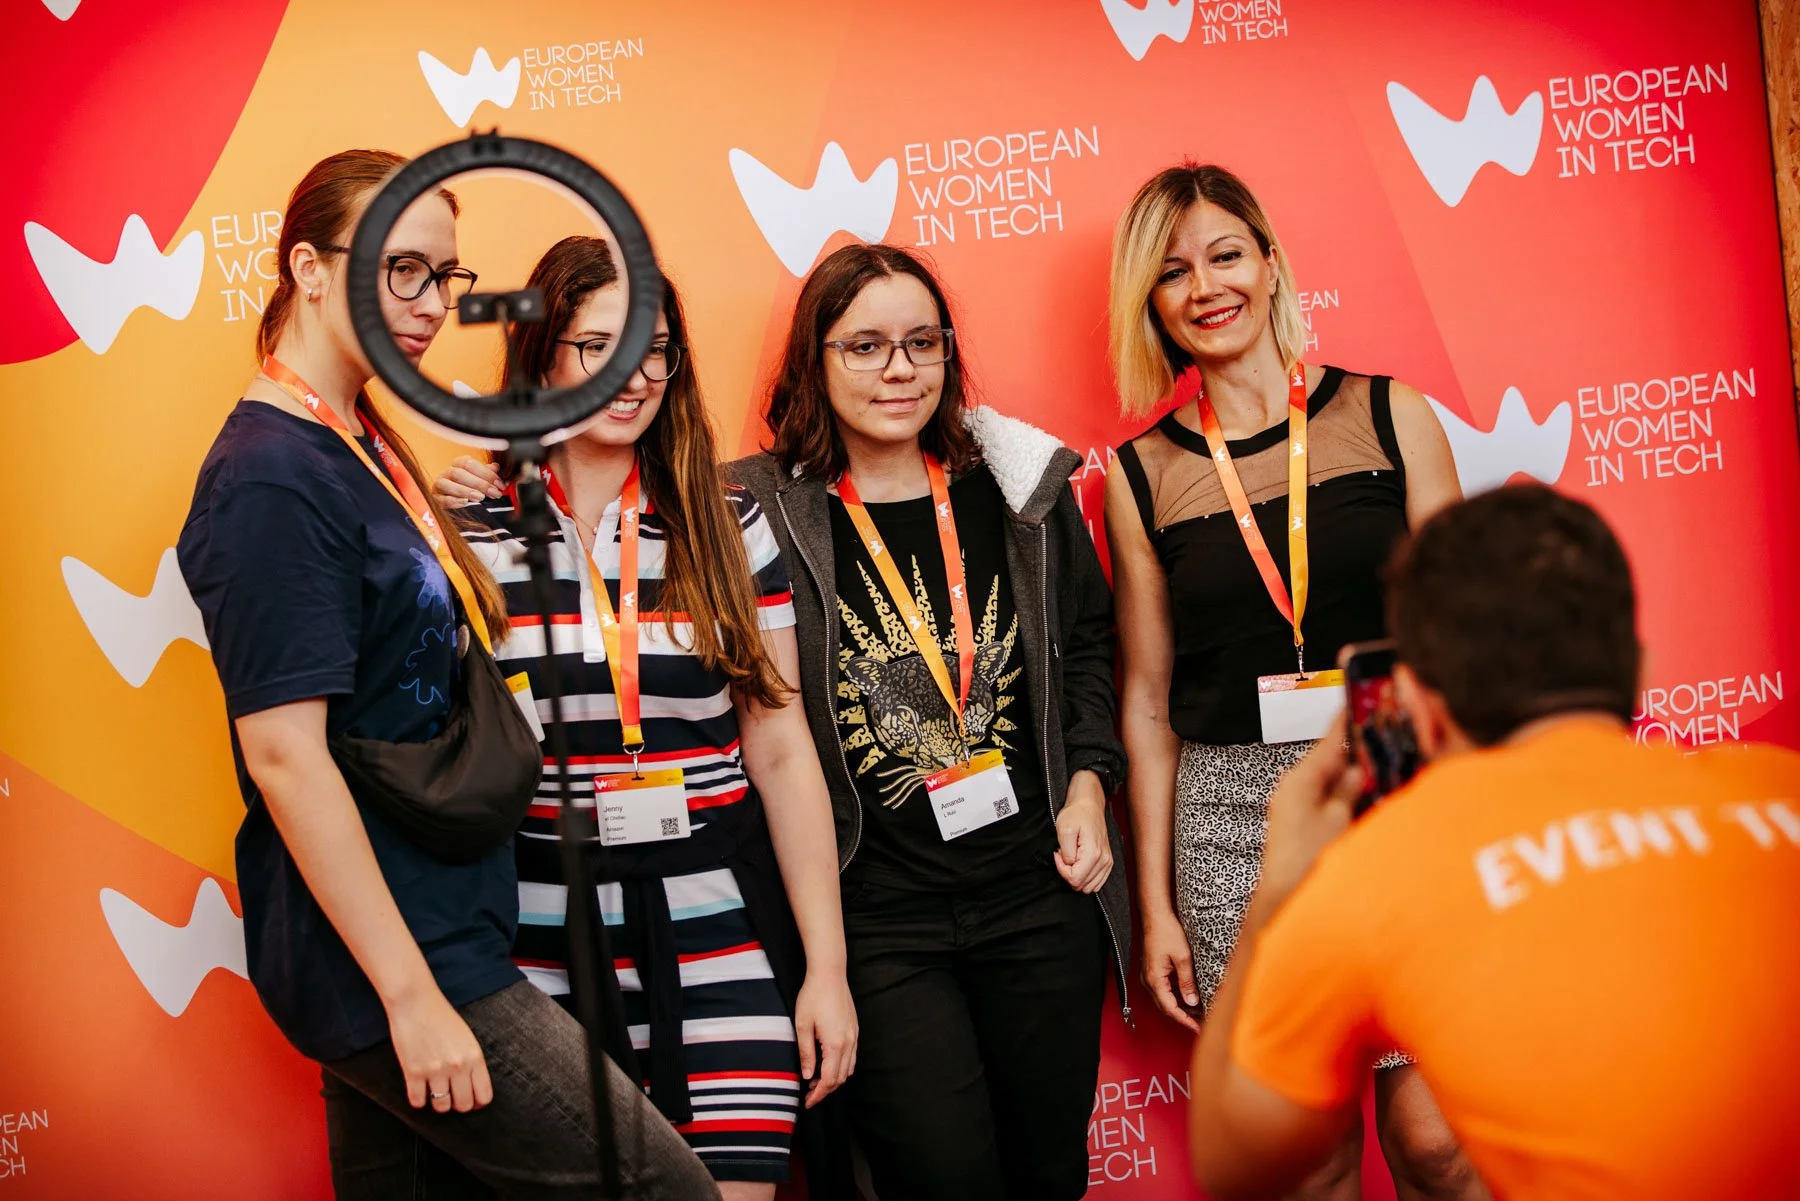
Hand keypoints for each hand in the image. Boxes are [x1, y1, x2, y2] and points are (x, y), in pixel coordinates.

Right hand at [386, 986, 492, 1113]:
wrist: (415, 1002)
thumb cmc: (442, 1017)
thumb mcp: (467, 1038)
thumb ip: (472, 1062)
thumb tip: (474, 1089)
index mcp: (474, 1057)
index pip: (484, 1095)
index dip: (478, 1103)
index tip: (472, 1102)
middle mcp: (457, 1066)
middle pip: (463, 1105)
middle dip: (458, 1105)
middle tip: (452, 1098)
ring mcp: (434, 1070)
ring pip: (441, 1107)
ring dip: (438, 1104)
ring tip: (435, 1094)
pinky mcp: (413, 1072)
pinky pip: (417, 1102)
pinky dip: (418, 1100)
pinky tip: (419, 1091)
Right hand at [433, 455, 502, 507]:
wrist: (459, 508)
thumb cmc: (471, 489)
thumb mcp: (481, 480)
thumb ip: (488, 474)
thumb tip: (496, 468)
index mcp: (458, 464)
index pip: (469, 463)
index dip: (486, 473)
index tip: (500, 484)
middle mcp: (447, 472)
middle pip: (459, 473)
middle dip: (479, 483)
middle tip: (494, 493)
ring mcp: (439, 486)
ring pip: (448, 484)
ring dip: (465, 490)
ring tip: (480, 497)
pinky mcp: (436, 500)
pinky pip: (442, 499)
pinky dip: (454, 501)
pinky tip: (465, 502)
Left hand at [794, 968, 857, 1107]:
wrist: (830, 973)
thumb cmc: (812, 997)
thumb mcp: (802, 1025)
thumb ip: (806, 1053)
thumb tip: (808, 1076)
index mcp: (835, 1044)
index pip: (829, 1079)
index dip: (818, 1094)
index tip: (807, 1102)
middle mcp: (848, 1042)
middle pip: (840, 1078)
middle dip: (825, 1090)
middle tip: (808, 1095)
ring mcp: (854, 1036)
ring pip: (848, 1069)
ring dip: (834, 1079)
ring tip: (816, 1082)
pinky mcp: (855, 1030)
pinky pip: (852, 1057)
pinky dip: (841, 1067)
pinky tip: (828, 1065)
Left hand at [1053, 771, 1113, 893]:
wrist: (1089, 805)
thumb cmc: (1076, 814)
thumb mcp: (1064, 829)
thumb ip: (1066, 853)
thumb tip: (1069, 865)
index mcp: (1093, 854)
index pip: (1075, 879)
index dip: (1062, 870)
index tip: (1058, 854)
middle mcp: (1104, 861)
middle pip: (1081, 885)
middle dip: (1068, 872)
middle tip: (1064, 854)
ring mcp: (1107, 862)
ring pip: (1089, 886)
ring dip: (1077, 875)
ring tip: (1072, 857)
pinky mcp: (1107, 863)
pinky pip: (1097, 883)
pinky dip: (1085, 877)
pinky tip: (1079, 862)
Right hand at [1141, 910, 1200, 1030]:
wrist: (1156, 916)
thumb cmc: (1167, 932)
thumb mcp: (1183, 958)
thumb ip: (1187, 982)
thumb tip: (1193, 1002)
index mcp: (1154, 980)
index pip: (1170, 1008)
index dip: (1185, 1020)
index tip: (1199, 1028)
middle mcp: (1149, 981)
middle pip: (1167, 1007)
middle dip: (1184, 1017)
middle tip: (1202, 1024)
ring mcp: (1150, 976)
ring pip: (1166, 999)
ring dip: (1182, 1007)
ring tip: (1200, 1013)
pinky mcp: (1154, 971)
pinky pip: (1165, 990)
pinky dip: (1178, 997)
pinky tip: (1190, 998)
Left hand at [1259, 712, 1364, 912]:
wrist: (1286, 895)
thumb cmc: (1308, 860)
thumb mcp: (1338, 821)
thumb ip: (1349, 790)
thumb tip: (1358, 769)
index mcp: (1301, 779)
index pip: (1329, 741)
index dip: (1347, 721)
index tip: (1361, 700)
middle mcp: (1295, 787)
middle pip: (1331, 760)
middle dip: (1357, 752)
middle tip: (1384, 736)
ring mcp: (1296, 804)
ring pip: (1331, 781)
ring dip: (1353, 776)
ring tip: (1381, 763)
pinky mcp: (1301, 822)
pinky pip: (1327, 799)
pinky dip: (1345, 795)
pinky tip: (1364, 797)